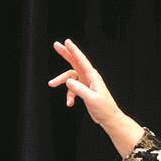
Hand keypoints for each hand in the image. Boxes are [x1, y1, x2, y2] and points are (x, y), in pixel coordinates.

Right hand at [49, 38, 144, 156]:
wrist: (109, 118)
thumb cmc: (104, 108)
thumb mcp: (91, 99)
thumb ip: (80, 90)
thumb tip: (68, 81)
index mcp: (93, 76)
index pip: (82, 60)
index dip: (74, 50)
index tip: (67, 42)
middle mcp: (89, 77)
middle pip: (75, 62)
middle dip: (66, 53)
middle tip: (56, 45)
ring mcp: (86, 82)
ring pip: (70, 77)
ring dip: (61, 81)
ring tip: (51, 84)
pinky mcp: (84, 89)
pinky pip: (72, 88)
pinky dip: (69, 95)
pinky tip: (70, 103)